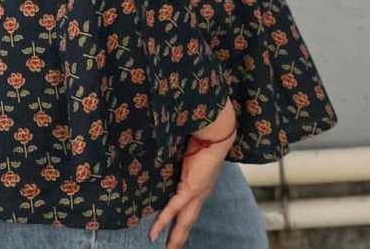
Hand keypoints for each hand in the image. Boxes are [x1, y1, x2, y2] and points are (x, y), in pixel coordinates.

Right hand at [149, 100, 235, 247]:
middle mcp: (201, 193)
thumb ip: (181, 160)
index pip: (190, 208)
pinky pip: (174, 208)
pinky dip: (163, 221)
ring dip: (175, 238)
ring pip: (184, 221)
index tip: (176, 231)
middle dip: (179, 237)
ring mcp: (197, 192)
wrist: (216, 131)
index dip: (182, 221)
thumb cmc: (204, 136)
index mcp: (203, 185)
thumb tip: (171, 158)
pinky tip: (154, 233)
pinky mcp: (191, 188)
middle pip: (188, 221)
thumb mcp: (190, 153)